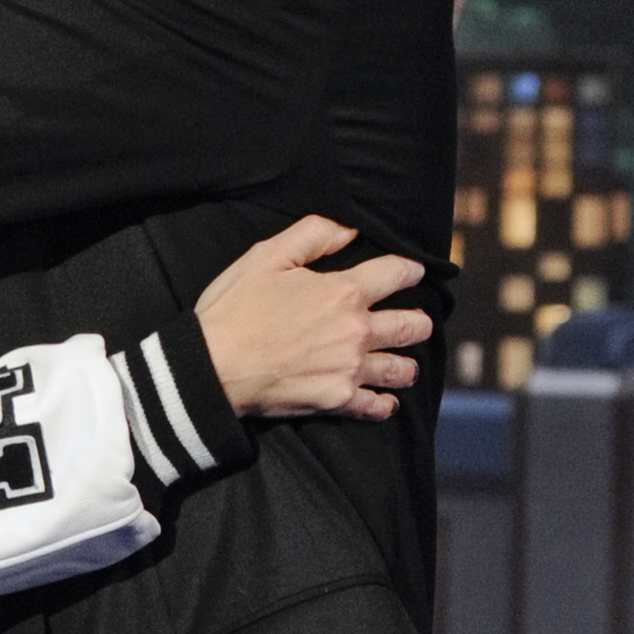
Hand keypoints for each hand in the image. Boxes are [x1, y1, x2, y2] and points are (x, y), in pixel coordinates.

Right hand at [195, 215, 431, 421]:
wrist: (213, 366)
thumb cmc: (235, 308)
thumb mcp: (267, 256)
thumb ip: (313, 235)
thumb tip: (349, 228)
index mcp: (343, 292)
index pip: (395, 274)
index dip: (410, 269)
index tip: (415, 270)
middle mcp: (356, 330)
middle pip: (410, 326)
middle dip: (420, 322)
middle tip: (420, 322)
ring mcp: (349, 368)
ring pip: (400, 369)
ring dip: (407, 365)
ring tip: (407, 364)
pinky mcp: (337, 400)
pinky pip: (375, 406)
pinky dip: (384, 404)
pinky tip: (385, 401)